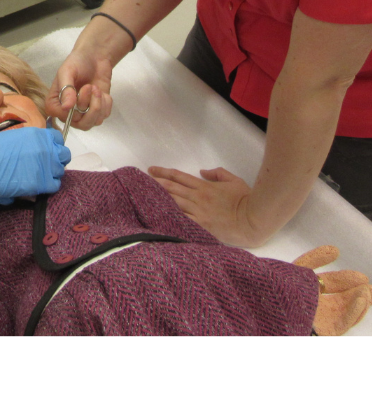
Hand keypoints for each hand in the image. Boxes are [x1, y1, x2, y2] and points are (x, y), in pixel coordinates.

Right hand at [0, 127, 69, 206]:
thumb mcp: (12, 138)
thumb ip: (29, 142)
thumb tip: (38, 150)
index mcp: (37, 134)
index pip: (58, 139)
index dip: (54, 146)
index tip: (47, 152)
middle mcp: (45, 147)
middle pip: (64, 155)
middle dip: (56, 160)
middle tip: (45, 166)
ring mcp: (45, 164)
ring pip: (60, 171)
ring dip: (51, 173)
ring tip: (38, 177)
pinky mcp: (42, 181)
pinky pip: (55, 185)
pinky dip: (48, 186)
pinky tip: (37, 185)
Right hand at [46, 33, 119, 129]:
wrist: (96, 58)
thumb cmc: (77, 63)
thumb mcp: (67, 72)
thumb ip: (66, 89)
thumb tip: (66, 108)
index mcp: (55, 102)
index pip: (59, 116)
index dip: (70, 110)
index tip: (76, 93)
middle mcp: (68, 111)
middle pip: (80, 124)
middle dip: (88, 105)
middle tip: (89, 87)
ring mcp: (84, 113)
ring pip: (93, 122)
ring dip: (98, 103)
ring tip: (95, 88)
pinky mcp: (98, 111)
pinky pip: (104, 116)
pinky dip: (106, 103)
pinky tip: (102, 92)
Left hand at [149, 165, 271, 246]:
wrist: (254, 220)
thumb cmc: (246, 200)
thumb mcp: (234, 181)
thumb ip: (218, 174)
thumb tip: (202, 172)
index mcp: (204, 187)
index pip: (179, 177)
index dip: (163, 172)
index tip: (151, 170)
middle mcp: (198, 198)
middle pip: (171, 188)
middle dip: (154, 183)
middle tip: (140, 180)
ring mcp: (198, 212)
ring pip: (172, 202)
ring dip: (157, 198)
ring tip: (142, 194)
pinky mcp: (200, 225)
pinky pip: (180, 220)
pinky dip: (168, 216)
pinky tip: (156, 214)